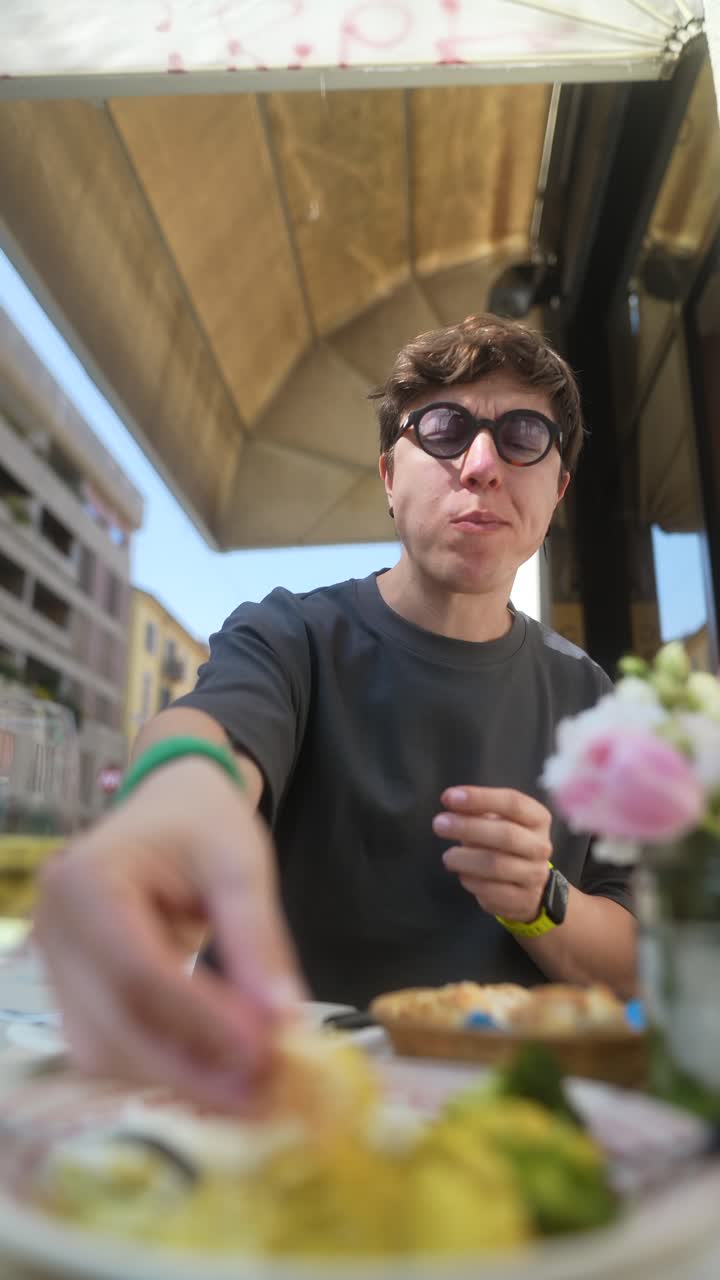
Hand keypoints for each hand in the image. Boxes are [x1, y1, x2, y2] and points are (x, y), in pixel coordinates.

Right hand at [34, 758, 305, 1107]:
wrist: (170, 807)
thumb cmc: (203, 824)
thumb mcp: (241, 865)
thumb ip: (258, 940)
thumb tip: (283, 1019)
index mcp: (86, 881)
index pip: (139, 971)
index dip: (201, 1021)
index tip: (264, 1053)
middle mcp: (55, 929)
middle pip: (115, 1023)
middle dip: (192, 1067)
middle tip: (263, 1092)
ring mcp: (55, 966)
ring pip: (108, 1049)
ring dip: (178, 1076)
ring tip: (249, 1087)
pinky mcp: (72, 993)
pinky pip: (112, 1045)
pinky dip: (165, 1065)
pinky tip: (218, 1071)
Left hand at [432, 787, 552, 923]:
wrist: (527, 886)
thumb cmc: (504, 844)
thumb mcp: (496, 821)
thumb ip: (477, 809)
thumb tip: (452, 800)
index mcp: (538, 819)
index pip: (513, 803)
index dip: (480, 798)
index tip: (448, 797)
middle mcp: (541, 846)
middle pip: (506, 834)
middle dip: (468, 828)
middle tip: (439, 824)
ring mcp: (535, 875)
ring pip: (496, 865)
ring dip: (465, 859)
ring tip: (447, 857)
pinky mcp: (523, 900)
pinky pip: (492, 891)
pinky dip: (471, 881)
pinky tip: (462, 874)